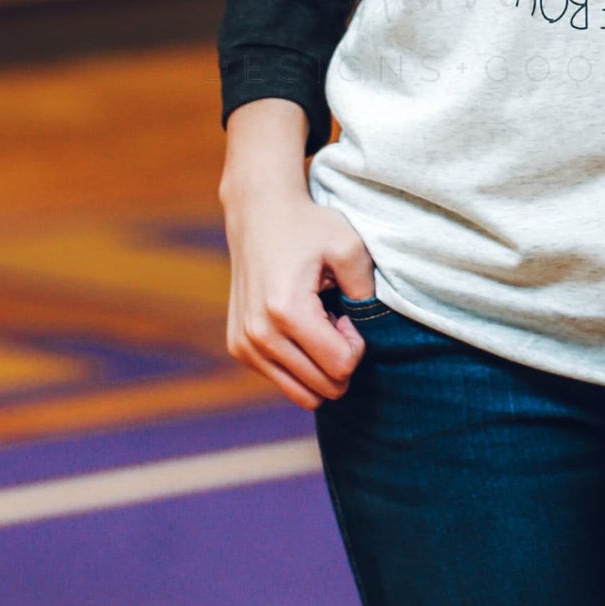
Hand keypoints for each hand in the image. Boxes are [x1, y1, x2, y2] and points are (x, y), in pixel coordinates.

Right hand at [219, 98, 376, 410]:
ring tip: (319, 324)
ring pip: (302, 393)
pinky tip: (300, 327)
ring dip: (320, 366)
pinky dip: (300, 364)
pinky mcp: (238, 347)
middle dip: (340, 359)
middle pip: (324, 388)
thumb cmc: (309, 227)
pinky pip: (282, 381)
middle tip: (336, 318)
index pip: (341, 367)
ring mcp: (244, 344)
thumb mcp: (349, 248)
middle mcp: (259, 335)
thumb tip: (365, 334)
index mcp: (287, 312)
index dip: (357, 346)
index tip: (348, 313)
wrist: (259, 212)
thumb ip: (366, 292)